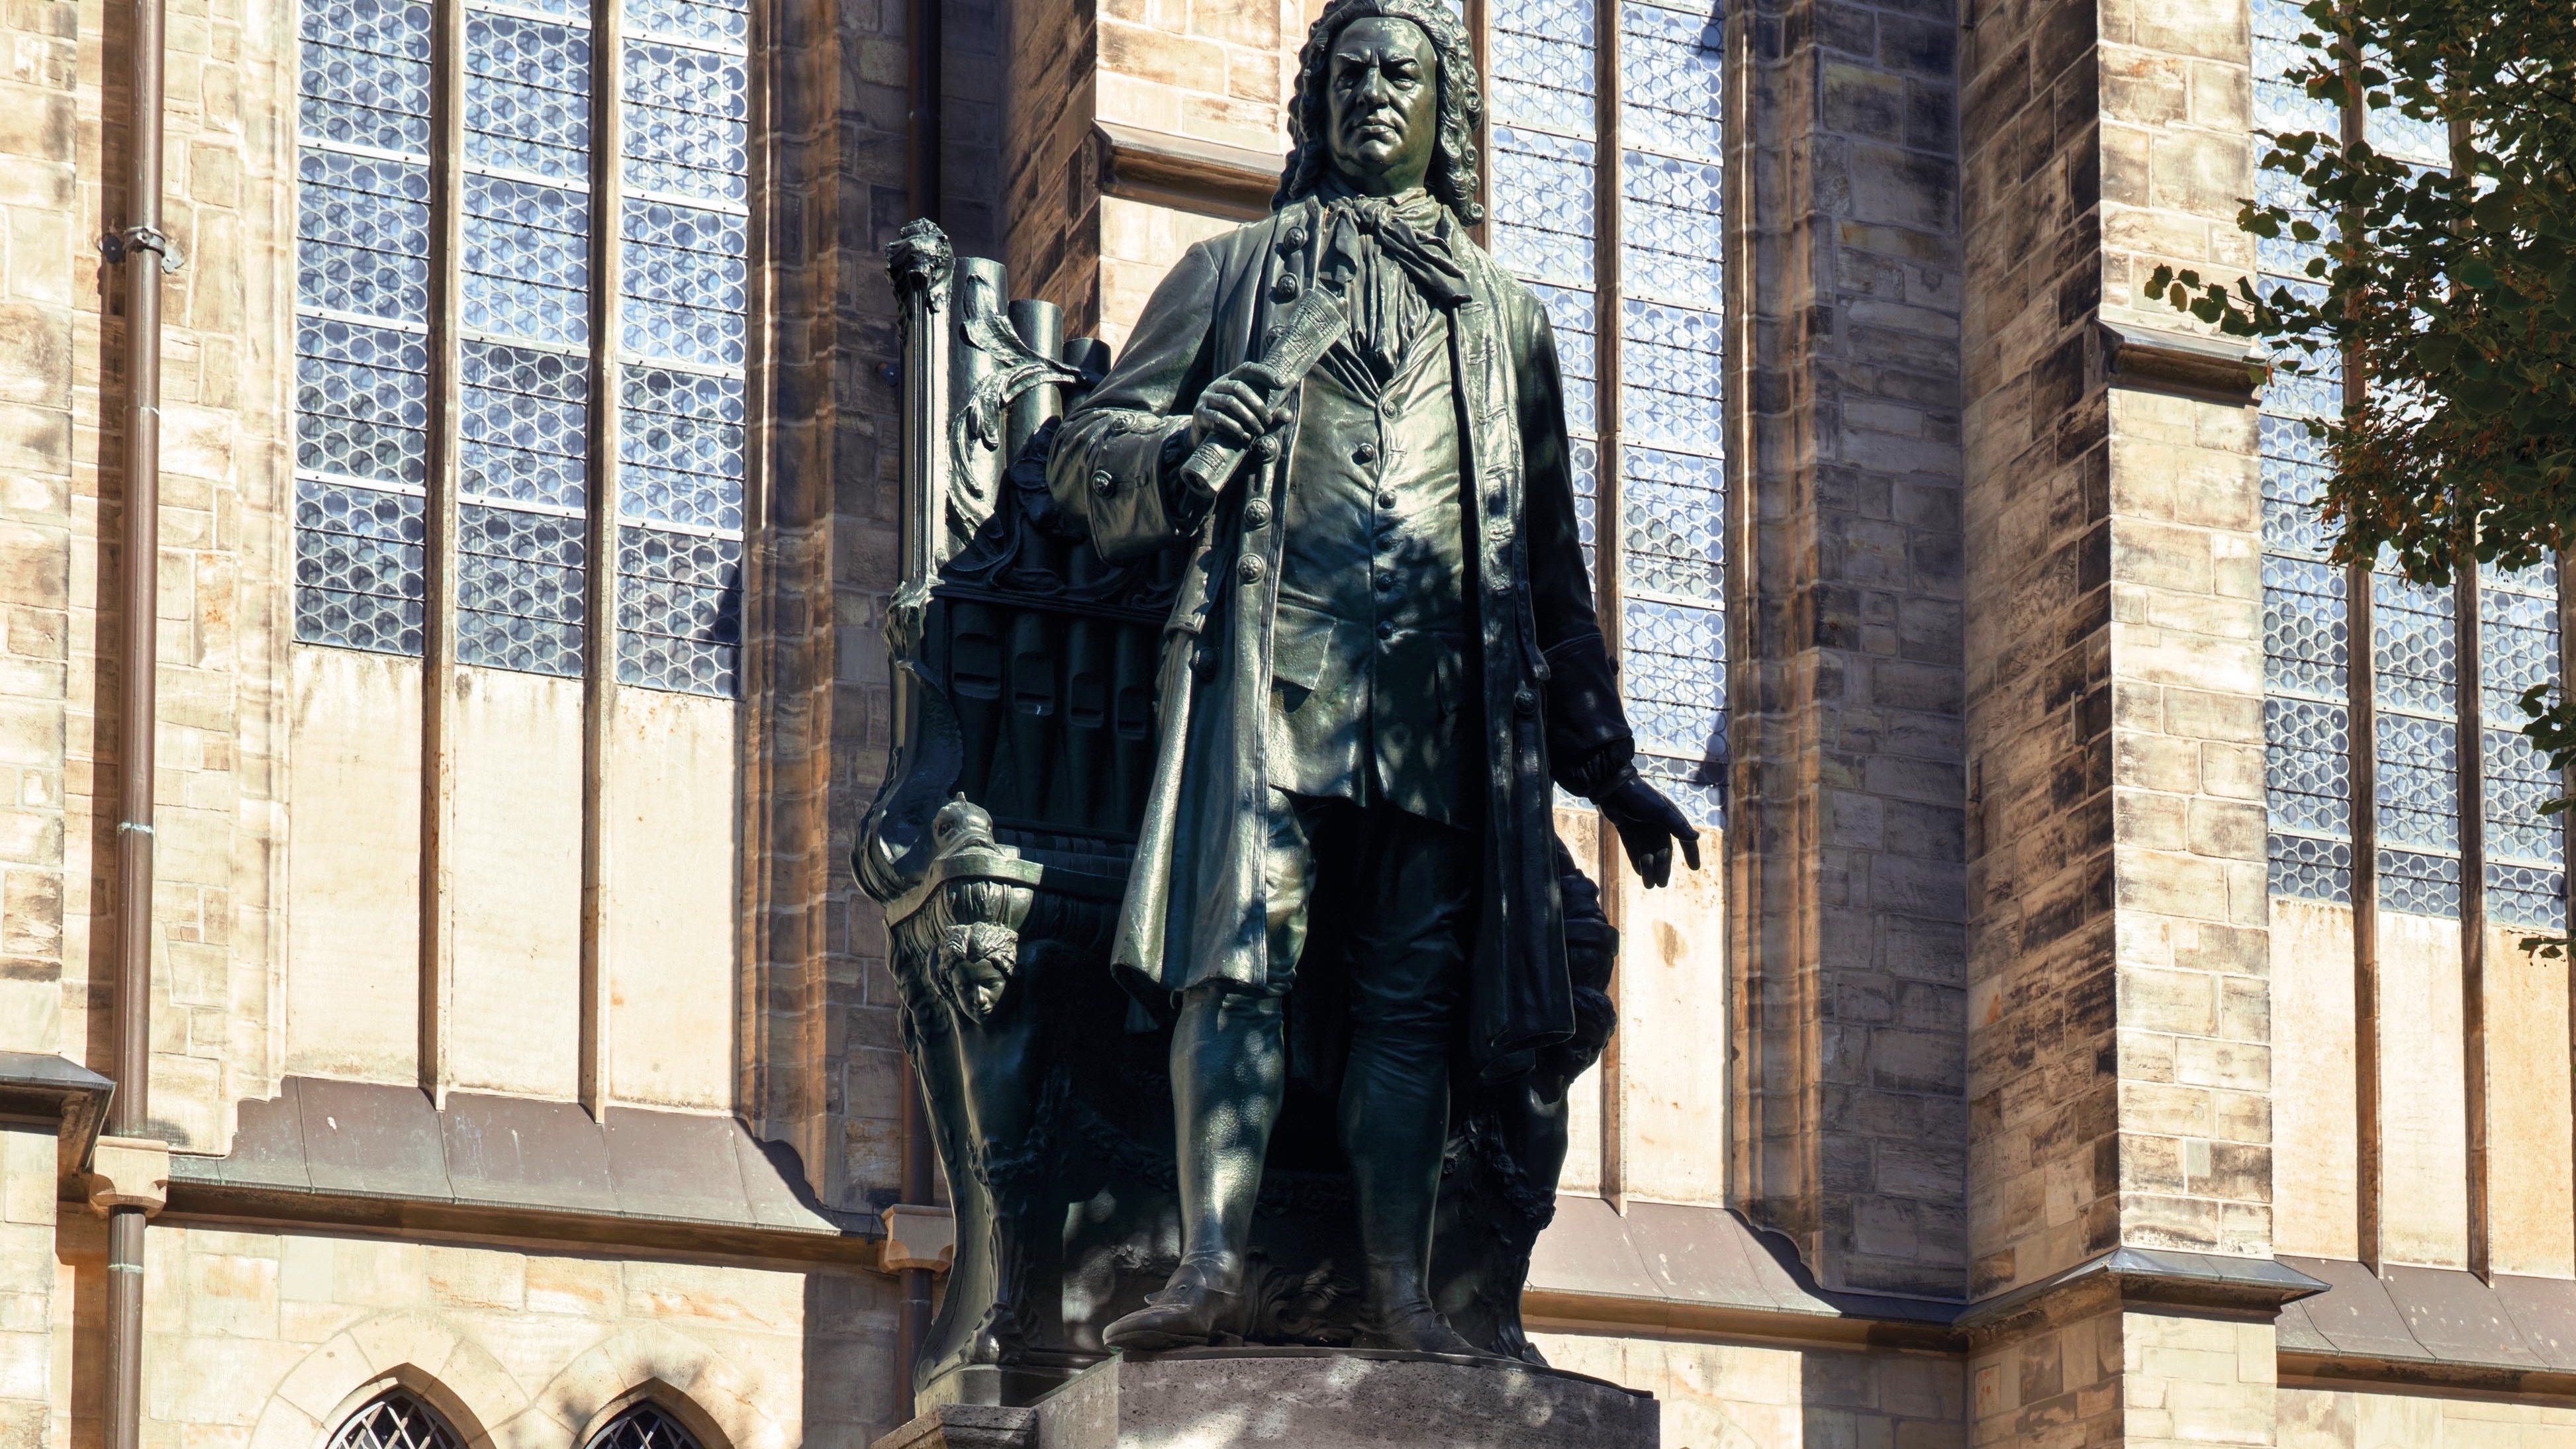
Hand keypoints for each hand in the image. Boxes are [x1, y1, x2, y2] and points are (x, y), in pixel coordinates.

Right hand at [1189, 362, 1288, 449]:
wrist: (1202, 436)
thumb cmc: (1232, 422)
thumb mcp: (1251, 416)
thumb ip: (1269, 415)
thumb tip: (1289, 416)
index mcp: (1229, 380)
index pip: (1247, 369)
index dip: (1265, 373)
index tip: (1283, 384)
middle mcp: (1216, 386)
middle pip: (1239, 387)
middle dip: (1257, 404)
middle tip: (1268, 420)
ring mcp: (1206, 399)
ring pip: (1230, 403)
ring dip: (1248, 418)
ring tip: (1259, 431)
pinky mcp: (1200, 414)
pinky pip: (1219, 419)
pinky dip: (1235, 428)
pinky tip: (1245, 436)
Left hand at [1597, 771, 1701, 887]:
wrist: (1612, 788)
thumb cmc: (1639, 796)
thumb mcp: (1660, 811)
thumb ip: (1677, 825)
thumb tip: (1696, 837)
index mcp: (1669, 818)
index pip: (1684, 838)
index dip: (1691, 853)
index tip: (1695, 868)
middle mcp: (1657, 824)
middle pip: (1662, 850)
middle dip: (1662, 868)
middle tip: (1661, 884)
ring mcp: (1641, 827)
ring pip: (1647, 852)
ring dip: (1649, 868)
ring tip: (1648, 885)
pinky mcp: (1627, 829)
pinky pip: (1634, 849)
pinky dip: (1637, 860)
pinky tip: (1639, 873)